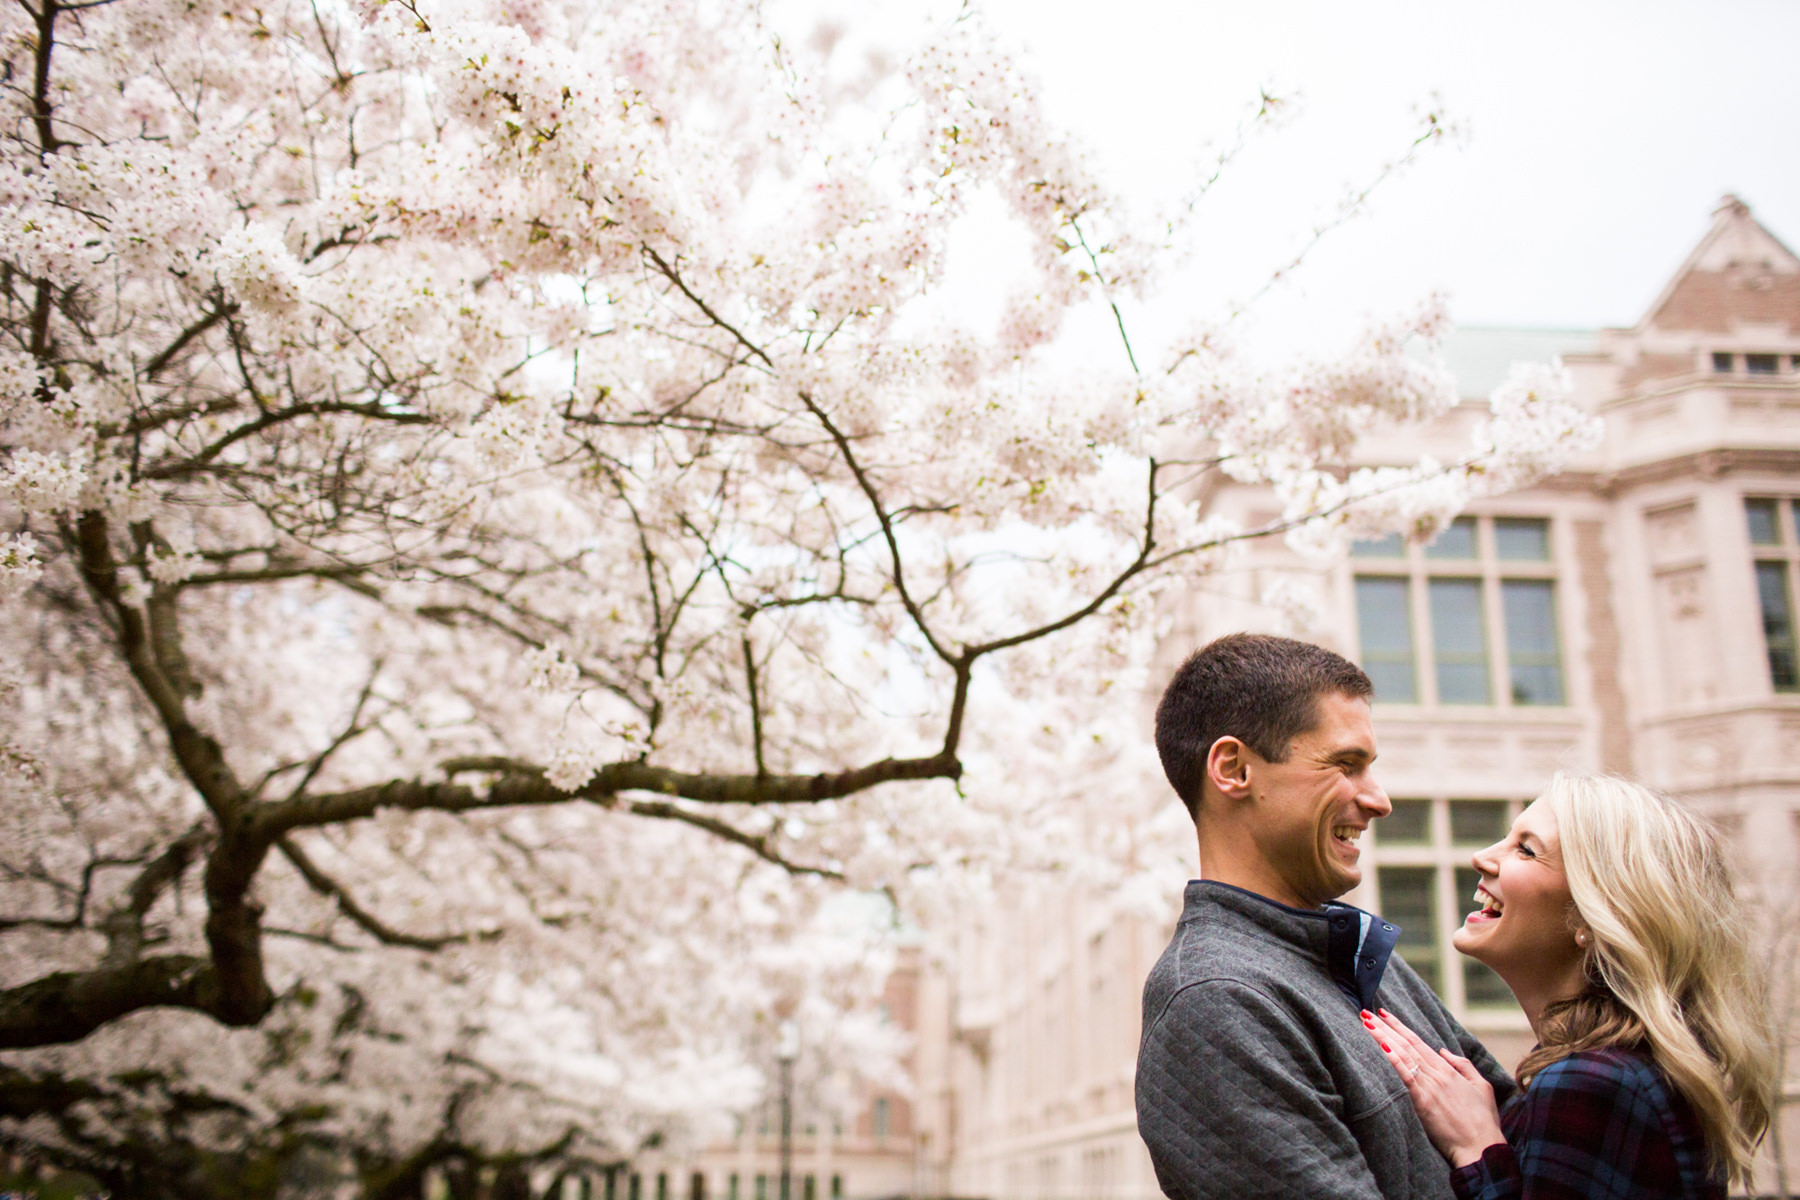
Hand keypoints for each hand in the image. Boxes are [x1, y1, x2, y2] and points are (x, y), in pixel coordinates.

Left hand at [1362, 1008, 1504, 1168]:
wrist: (1482, 1147)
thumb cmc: (1484, 1121)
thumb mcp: (1482, 1086)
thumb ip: (1463, 1065)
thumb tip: (1443, 1050)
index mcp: (1448, 1069)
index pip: (1418, 1042)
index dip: (1399, 1027)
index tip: (1384, 1014)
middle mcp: (1437, 1073)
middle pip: (1405, 1044)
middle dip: (1384, 1026)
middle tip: (1365, 1012)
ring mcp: (1430, 1086)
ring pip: (1402, 1055)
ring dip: (1382, 1037)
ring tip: (1366, 1022)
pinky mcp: (1424, 1102)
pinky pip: (1406, 1076)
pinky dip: (1394, 1060)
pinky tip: (1382, 1047)